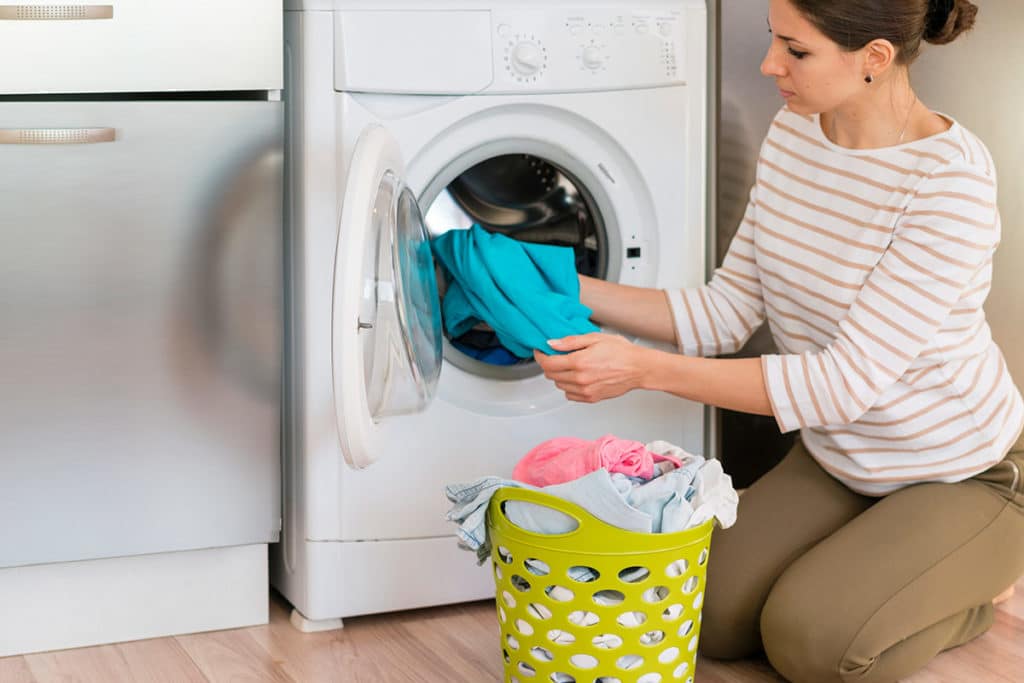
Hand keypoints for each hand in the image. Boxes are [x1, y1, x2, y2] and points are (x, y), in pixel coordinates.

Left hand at [533, 333, 653, 402]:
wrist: (638, 368)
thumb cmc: (621, 351)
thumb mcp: (594, 338)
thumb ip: (570, 342)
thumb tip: (552, 344)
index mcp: (579, 362)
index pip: (548, 363)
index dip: (540, 356)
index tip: (541, 351)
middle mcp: (580, 379)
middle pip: (551, 375)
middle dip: (549, 364)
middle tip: (556, 356)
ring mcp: (585, 391)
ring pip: (559, 385)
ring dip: (559, 375)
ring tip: (570, 366)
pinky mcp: (591, 398)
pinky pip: (570, 395)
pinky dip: (568, 387)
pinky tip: (577, 377)